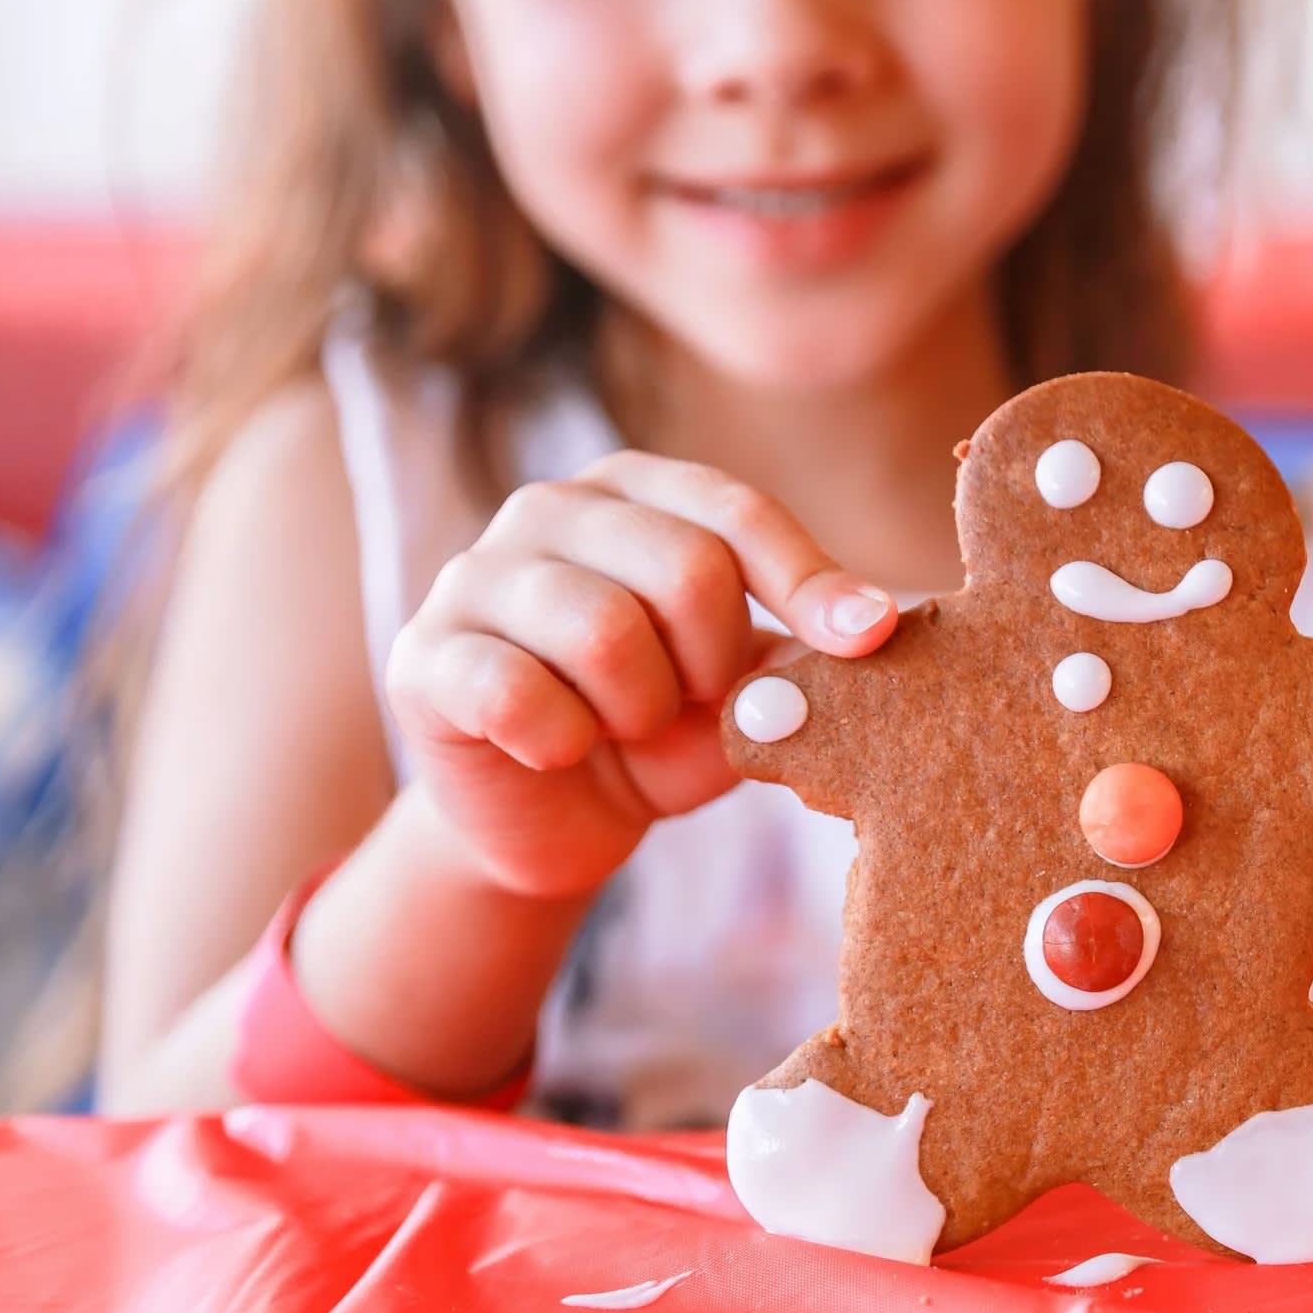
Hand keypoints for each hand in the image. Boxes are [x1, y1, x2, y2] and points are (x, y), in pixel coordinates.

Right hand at [385, 451, 897, 898]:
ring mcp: (476, 573)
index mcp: (640, 491)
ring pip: (604, 630)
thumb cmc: (666, 733)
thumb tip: (888, 623)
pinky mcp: (425, 654)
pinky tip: (559, 750)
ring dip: (639, 710)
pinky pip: (519, 694)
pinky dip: (563, 742)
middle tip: (693, 706)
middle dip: (715, 666)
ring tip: (623, 727)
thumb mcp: (749, 690)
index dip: (810, 581)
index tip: (870, 637)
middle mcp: (552, 507)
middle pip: (684, 568)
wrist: (559, 820)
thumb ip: (804, 651)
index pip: (736, 514)